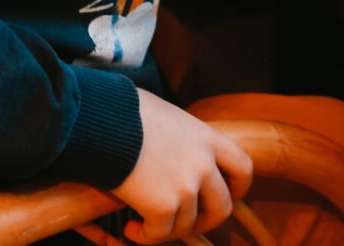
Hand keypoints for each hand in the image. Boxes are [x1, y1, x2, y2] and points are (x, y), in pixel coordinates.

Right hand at [112, 87, 253, 242]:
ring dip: (168, 230)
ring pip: (188, 226)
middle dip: (204, 221)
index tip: (224, 195)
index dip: (237, 188)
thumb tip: (171, 150)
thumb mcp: (165, 115)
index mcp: (206, 137)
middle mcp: (203, 164)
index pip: (243, 168)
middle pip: (223, 208)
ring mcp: (186, 186)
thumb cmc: (124, 110)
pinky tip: (130, 228)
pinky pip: (160, 235)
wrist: (100, 119)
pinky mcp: (163, 206)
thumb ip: (180, 137)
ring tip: (144, 223)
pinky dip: (145, 236)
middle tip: (185, 223)